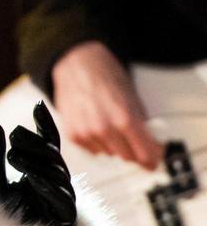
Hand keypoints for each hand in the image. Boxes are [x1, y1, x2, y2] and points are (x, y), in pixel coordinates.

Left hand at [0, 101, 76, 225]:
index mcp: (40, 174)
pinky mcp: (65, 225)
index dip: (44, 125)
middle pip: (53, 158)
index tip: (37, 104)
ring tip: (12, 155)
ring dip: (36, 165)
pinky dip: (46, 189)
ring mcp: (61, 204)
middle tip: (15, 134)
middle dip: (35, 145)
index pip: (48, 145)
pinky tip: (31, 179)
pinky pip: (62, 203)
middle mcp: (54, 186)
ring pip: (58, 177)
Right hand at [51, 41, 161, 169]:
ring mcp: (86, 134)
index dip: (152, 158)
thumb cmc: (104, 76)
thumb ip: (142, 124)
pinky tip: (95, 126)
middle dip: (132, 150)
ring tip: (109, 125)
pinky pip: (92, 149)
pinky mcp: (73, 135)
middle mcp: (104, 129)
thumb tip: (149, 142)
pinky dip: (96, 142)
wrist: (77, 65)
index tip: (153, 160)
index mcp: (125, 120)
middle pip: (127, 157)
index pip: (144, 154)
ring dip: (112, 145)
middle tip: (133, 139)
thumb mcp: (133, 98)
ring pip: (108, 154)